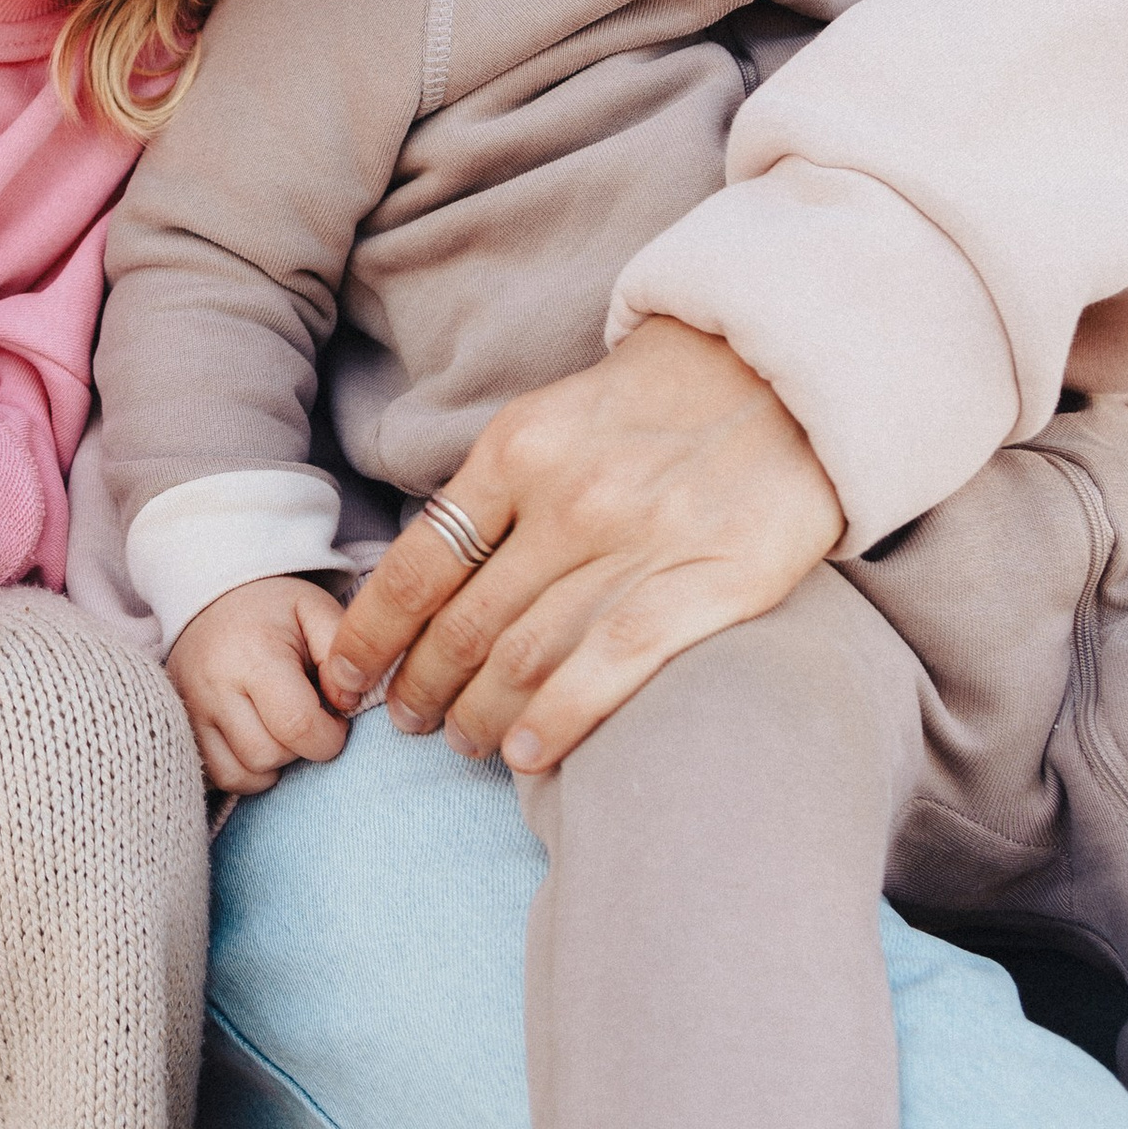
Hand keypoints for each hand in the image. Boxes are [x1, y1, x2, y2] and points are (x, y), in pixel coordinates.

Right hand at [166, 576, 351, 793]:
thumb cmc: (273, 611)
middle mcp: (214, 686)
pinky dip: (246, 773)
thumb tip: (347, 703)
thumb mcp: (315, 610)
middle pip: (268, 755)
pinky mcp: (182, 730)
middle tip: (307, 718)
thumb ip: (340, 651)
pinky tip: (259, 742)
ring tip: (281, 729)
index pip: (298, 724)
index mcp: (254, 653)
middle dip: (300, 749)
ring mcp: (191, 711)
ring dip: (273, 764)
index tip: (335, 718)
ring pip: (242, 775)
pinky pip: (218, 778)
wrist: (210, 601)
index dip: (330, 736)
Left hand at [318, 317, 845, 770]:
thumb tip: (430, 576)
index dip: (372, 635)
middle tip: (407, 720)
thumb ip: (496, 491)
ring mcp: (635, 546)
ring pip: (526, 657)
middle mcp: (567, 500)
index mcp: (517, 450)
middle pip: (466, 623)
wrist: (780, 374)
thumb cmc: (654, 403)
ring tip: (465, 740)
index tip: (346, 676)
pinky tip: (526, 754)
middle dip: (423, 685)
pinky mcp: (702, 585)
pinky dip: (557, 721)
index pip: (419, 565)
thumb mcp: (554, 418)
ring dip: (480, 715)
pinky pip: (609, 670)